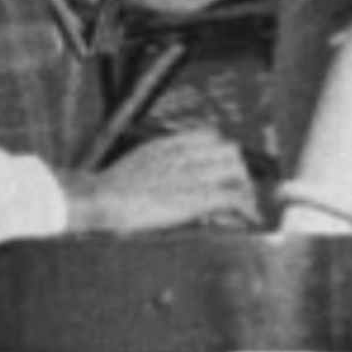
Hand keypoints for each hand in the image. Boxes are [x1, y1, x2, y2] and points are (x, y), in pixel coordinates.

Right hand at [76, 131, 260, 235]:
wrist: (102, 198)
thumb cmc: (112, 185)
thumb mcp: (140, 160)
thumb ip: (161, 159)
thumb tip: (173, 168)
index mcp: (170, 144)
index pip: (211, 135)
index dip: (222, 150)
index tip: (225, 163)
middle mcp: (186, 155)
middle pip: (229, 151)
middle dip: (237, 168)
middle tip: (237, 185)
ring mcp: (192, 176)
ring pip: (236, 172)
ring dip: (244, 186)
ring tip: (245, 202)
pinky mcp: (194, 198)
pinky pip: (230, 196)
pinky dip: (243, 206)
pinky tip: (249, 215)